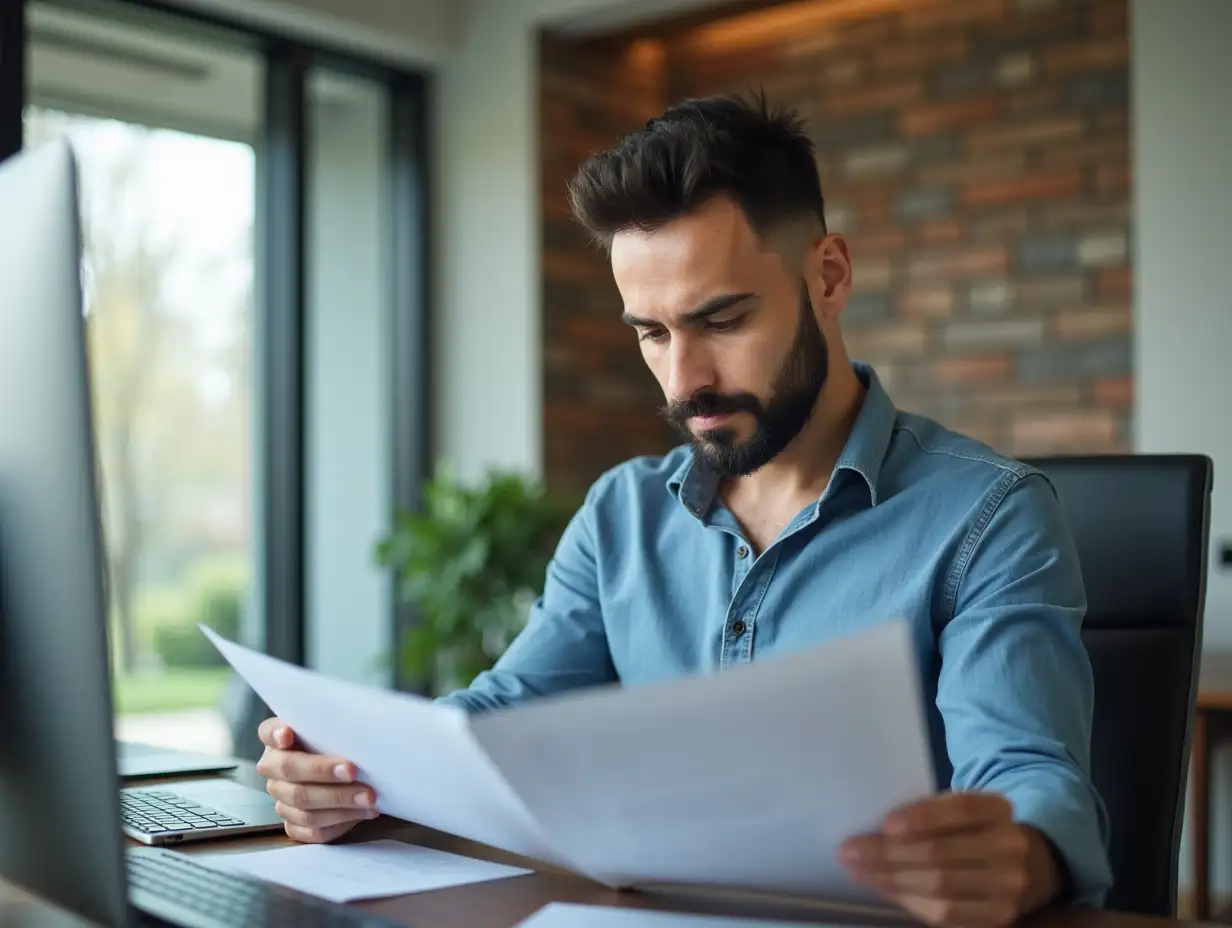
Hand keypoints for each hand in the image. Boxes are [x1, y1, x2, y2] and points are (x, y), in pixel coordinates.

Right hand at [255, 717, 378, 842]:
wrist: (345, 770)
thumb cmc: (340, 743)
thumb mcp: (337, 728)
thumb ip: (335, 725)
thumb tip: (361, 726)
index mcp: (278, 738)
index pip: (267, 732)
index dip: (275, 734)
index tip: (287, 734)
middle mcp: (274, 768)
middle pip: (289, 771)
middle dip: (323, 772)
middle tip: (352, 771)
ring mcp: (282, 798)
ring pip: (302, 806)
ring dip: (339, 803)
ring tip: (368, 798)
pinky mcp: (294, 823)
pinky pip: (311, 831)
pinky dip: (338, 824)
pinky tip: (361, 814)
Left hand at [838, 792, 1060, 927]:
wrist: (1027, 866)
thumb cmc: (973, 830)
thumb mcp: (959, 810)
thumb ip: (928, 813)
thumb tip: (874, 831)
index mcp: (998, 809)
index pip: (961, 810)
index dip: (922, 818)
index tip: (885, 824)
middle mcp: (1009, 848)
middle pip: (941, 853)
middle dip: (888, 854)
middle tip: (850, 851)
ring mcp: (1008, 887)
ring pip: (939, 887)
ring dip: (891, 880)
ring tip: (858, 871)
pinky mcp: (998, 918)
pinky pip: (945, 914)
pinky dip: (909, 901)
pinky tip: (884, 889)